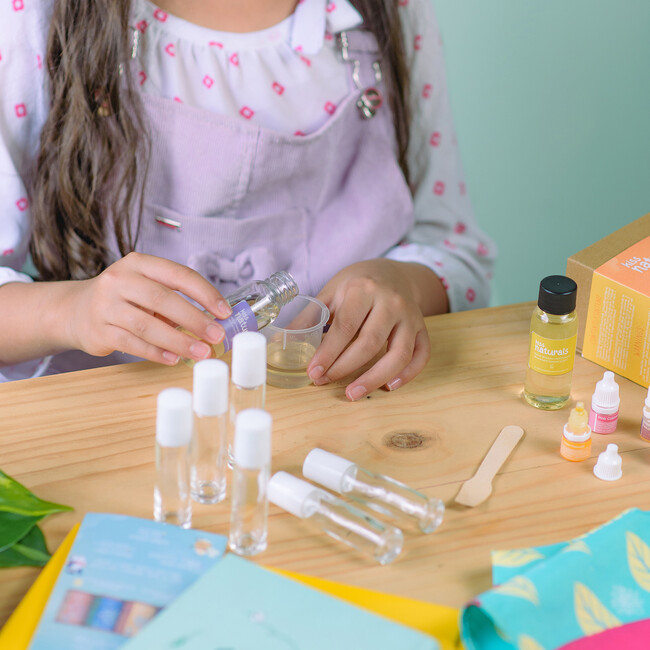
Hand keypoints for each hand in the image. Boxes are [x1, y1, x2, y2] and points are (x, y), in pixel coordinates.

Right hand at [65, 252, 231, 364]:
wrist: (75, 310)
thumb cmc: (124, 298)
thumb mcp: (146, 287)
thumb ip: (176, 299)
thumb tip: (215, 321)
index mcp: (139, 263)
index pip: (179, 274)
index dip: (205, 293)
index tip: (225, 312)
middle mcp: (120, 280)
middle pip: (163, 299)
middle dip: (195, 319)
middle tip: (217, 335)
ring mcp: (106, 305)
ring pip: (148, 325)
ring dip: (179, 341)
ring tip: (201, 352)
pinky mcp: (98, 330)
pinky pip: (133, 344)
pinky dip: (157, 353)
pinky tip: (174, 359)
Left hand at [307, 259, 446, 399]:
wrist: (393, 272)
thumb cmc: (358, 284)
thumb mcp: (331, 292)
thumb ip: (309, 318)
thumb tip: (279, 344)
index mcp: (364, 289)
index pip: (345, 327)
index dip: (328, 353)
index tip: (313, 372)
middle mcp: (391, 302)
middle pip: (369, 343)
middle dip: (344, 368)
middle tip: (324, 382)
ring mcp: (410, 317)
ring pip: (399, 354)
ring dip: (375, 378)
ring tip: (353, 394)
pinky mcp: (422, 328)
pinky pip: (421, 355)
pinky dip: (408, 374)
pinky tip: (389, 386)